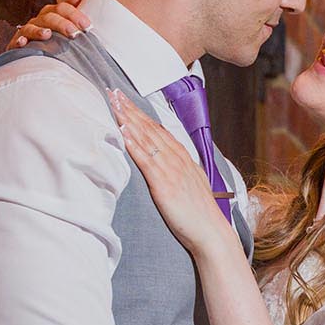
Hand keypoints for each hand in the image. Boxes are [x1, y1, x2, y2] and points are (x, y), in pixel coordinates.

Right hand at [8, 0, 90, 48]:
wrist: (40, 62)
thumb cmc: (61, 45)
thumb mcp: (72, 33)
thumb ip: (77, 18)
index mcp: (54, 15)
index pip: (63, 8)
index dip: (75, 14)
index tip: (88, 26)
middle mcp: (40, 20)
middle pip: (49, 16)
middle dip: (62, 23)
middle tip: (74, 33)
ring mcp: (28, 31)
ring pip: (32, 26)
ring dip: (39, 30)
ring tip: (48, 35)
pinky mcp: (17, 44)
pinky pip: (17, 40)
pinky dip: (19, 41)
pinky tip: (23, 43)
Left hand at [108, 87, 232, 256]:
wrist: (212, 233)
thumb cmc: (200, 213)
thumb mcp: (192, 184)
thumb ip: (179, 170)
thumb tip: (166, 163)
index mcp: (183, 158)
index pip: (158, 130)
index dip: (141, 113)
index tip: (126, 100)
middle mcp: (177, 160)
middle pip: (150, 128)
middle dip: (130, 109)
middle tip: (113, 91)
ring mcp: (171, 171)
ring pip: (146, 139)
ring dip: (128, 119)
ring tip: (113, 103)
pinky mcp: (164, 185)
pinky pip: (146, 160)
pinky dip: (134, 144)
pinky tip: (123, 132)